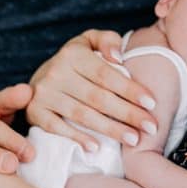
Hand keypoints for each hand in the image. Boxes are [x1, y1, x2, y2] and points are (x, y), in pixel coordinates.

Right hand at [27, 29, 157, 148]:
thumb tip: (118, 56)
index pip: (106, 74)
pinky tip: (96, 147)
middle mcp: (56, 72)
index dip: (130, 90)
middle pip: (98, 97)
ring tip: (133, 139)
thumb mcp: (90, 41)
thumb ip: (107, 40)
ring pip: (81, 114)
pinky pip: (56, 128)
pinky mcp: (34, 112)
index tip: (152, 103)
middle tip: (151, 127)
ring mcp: (44, 94)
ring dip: (110, 129)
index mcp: (73, 54)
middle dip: (127, 114)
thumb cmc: (75, 61)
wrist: (39, 77)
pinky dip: (76, 138)